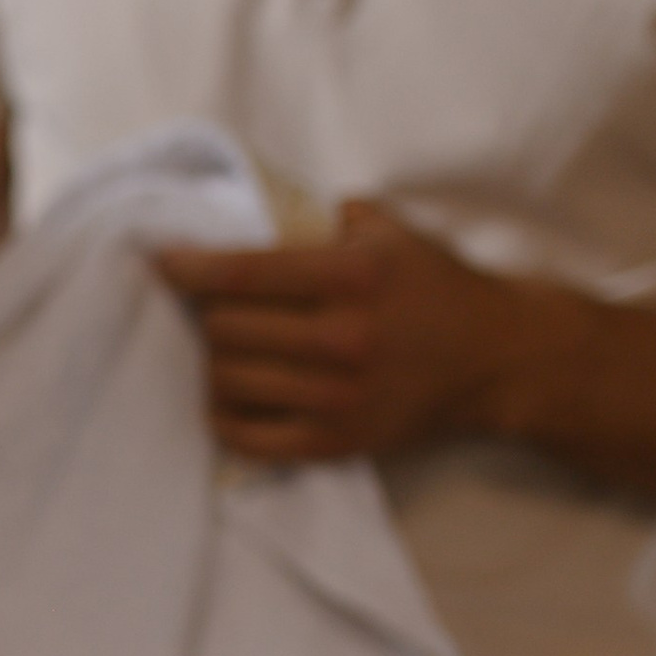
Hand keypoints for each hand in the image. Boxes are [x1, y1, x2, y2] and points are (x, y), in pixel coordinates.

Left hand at [153, 200, 528, 463]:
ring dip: (212, 362)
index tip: (160, 263)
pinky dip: (224, 416)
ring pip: (228, 381)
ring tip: (218, 348)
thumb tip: (249, 214)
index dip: (187, 267)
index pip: (241, 273)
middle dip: (204, 314)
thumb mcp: (387, 230)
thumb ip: (322, 216)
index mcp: (351, 278)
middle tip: (202, 307)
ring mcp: (338, 397)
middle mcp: (342, 338)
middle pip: (224, 328)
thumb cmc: (433, 286)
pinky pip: (248, 437)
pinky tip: (227, 396)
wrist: (495, 358)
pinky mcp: (337, 441)